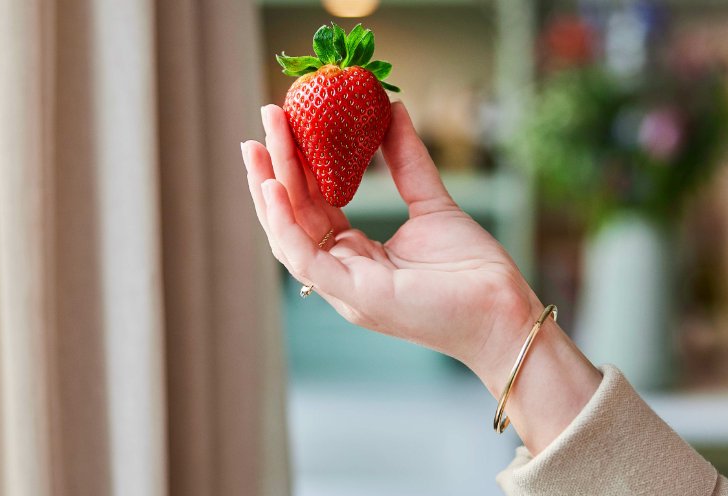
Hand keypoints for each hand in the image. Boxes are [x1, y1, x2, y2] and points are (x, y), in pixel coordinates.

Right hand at [241, 102, 542, 376]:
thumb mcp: (431, 204)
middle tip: (267, 118)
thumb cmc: (471, 270)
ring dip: (268, 189)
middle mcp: (342, 273)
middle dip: (275, 168)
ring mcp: (345, 288)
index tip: (289, 122)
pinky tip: (274, 186)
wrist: (505, 311)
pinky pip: (305, 259)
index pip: (314, 207)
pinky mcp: (356, 296)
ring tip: (257, 144)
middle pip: (295, 217)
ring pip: (289, 236)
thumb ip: (406, 161)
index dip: (298, 166)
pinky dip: (283, 223)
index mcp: (356, 256)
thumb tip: (392, 108)